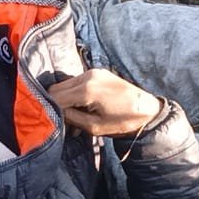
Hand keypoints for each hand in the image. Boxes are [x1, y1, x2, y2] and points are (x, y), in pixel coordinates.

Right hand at [48, 69, 162, 135]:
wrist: (147, 109)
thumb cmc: (123, 121)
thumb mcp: (95, 127)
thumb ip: (72, 118)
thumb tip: (56, 113)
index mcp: (87, 89)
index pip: (55, 96)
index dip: (51, 110)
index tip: (52, 122)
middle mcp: (88, 76)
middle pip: (57, 88)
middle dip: (56, 104)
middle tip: (63, 120)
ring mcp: (93, 72)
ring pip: (65, 84)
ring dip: (65, 99)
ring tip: (74, 116)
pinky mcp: (98, 72)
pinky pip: (76, 81)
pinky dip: (74, 94)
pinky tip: (82, 107)